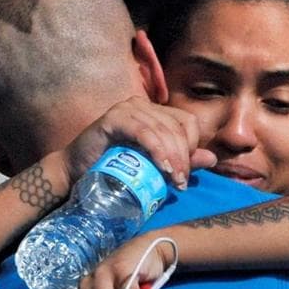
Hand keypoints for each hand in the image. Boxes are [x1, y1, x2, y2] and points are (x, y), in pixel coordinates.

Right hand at [59, 96, 216, 189]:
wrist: (75, 173)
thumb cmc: (111, 169)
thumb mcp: (152, 166)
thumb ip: (180, 160)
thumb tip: (212, 159)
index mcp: (154, 112)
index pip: (187, 122)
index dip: (192, 146)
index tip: (185, 175)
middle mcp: (142, 105)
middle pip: (177, 126)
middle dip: (184, 157)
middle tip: (180, 183)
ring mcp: (127, 108)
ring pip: (163, 130)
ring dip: (173, 157)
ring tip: (173, 181)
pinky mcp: (114, 118)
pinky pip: (144, 132)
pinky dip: (157, 150)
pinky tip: (163, 168)